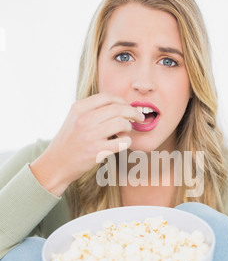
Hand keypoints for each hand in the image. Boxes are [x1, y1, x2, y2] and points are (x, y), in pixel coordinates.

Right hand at [30, 93, 144, 195]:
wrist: (56, 163)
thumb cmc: (68, 142)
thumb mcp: (73, 119)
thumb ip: (91, 110)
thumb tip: (117, 105)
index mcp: (78, 108)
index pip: (106, 96)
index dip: (122, 100)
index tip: (127, 106)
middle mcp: (84, 119)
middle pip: (117, 108)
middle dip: (132, 112)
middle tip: (138, 117)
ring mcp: (90, 135)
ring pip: (121, 123)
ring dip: (129, 127)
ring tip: (127, 131)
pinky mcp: (96, 151)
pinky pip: (122, 142)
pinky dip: (127, 141)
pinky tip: (124, 142)